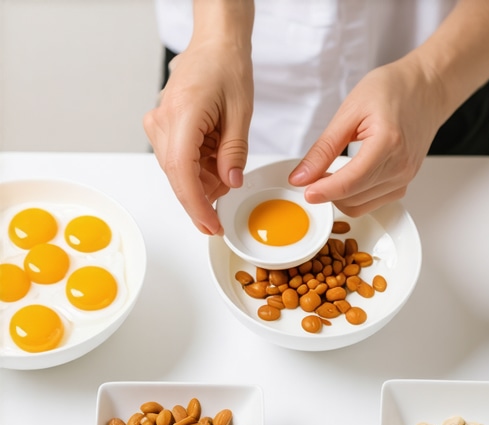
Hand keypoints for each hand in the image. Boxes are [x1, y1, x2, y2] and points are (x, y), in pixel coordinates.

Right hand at [144, 40, 252, 234]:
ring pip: (179, 172)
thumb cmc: (227, 68)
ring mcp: (158, 125)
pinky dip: (198, 167)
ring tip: (225, 164)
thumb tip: (230, 183)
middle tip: (228, 194)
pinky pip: (179, 160)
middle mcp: (162, 123)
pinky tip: (214, 158)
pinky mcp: (162, 128)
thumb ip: (234, 153)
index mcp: (182, 117)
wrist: (214, 46)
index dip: (196, 206)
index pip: (183, 174)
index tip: (210, 225)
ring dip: (203, 179)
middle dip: (205, 194)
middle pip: (179, 177)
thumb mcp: (241, 114)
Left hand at [288, 57, 442, 216]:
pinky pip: (372, 203)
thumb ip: (323, 149)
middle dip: (326, 192)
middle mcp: (400, 166)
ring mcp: (404, 177)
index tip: (304, 190)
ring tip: (328, 174)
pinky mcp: (403, 183)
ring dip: (338, 196)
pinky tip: (346, 178)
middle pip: (352, 198)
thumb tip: (301, 177)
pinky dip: (353, 196)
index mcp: (387, 143)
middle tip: (311, 176)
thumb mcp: (349, 112)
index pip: (349, 182)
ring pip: (360, 206)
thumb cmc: (393, 90)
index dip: (322, 191)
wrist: (426, 88)